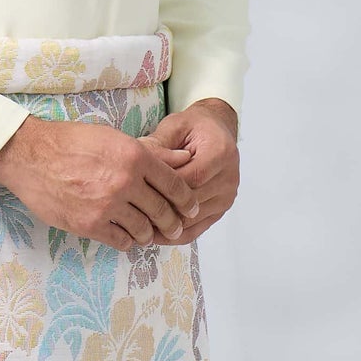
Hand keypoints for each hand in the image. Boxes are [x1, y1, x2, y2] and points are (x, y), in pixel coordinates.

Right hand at [0, 113, 202, 249]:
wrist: (30, 156)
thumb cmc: (70, 142)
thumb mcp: (114, 138)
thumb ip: (151, 151)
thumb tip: (183, 157)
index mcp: (134, 157)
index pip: (174, 184)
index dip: (187, 200)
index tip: (192, 209)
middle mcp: (125, 182)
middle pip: (162, 211)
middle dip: (172, 223)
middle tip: (174, 229)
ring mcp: (107, 205)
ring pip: (142, 229)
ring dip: (148, 233)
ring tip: (147, 233)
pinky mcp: (89, 224)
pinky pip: (120, 240)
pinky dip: (126, 241)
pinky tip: (124, 236)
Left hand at [146, 98, 240, 236]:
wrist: (217, 131)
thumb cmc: (195, 127)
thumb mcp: (175, 126)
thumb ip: (158, 144)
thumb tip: (136, 162)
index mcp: (220, 153)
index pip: (189, 178)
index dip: (162, 187)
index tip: (136, 192)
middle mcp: (229, 178)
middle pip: (190, 203)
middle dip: (159, 208)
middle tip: (131, 214)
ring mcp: (226, 197)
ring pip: (191, 220)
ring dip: (164, 226)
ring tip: (137, 226)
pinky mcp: (220, 211)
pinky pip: (196, 230)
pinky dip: (173, 234)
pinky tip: (154, 234)